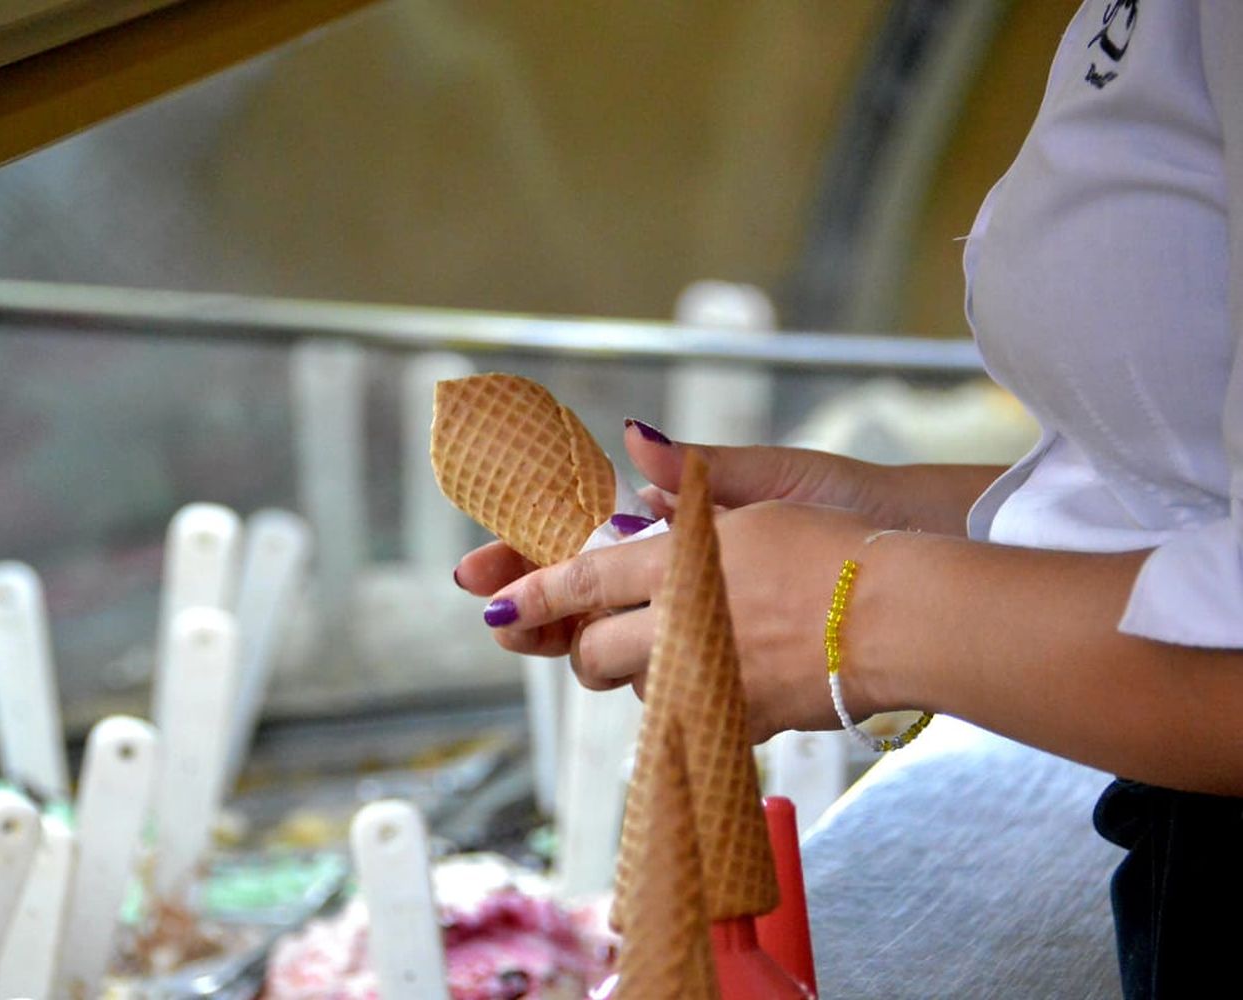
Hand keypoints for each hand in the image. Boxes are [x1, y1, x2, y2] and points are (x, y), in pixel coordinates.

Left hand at [470, 499, 885, 741]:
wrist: (902, 618)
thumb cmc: (837, 543)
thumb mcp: (762, 495)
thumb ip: (687, 480)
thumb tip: (633, 439)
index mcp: (679, 565)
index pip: (583, 580)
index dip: (533, 594)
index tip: (495, 604)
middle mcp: (681, 628)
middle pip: (594, 653)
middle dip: (585, 646)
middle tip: (599, 633)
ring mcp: (708, 681)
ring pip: (638, 688)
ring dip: (642, 668)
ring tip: (679, 641)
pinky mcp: (739, 720)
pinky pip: (688, 714)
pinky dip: (690, 694)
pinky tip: (721, 670)